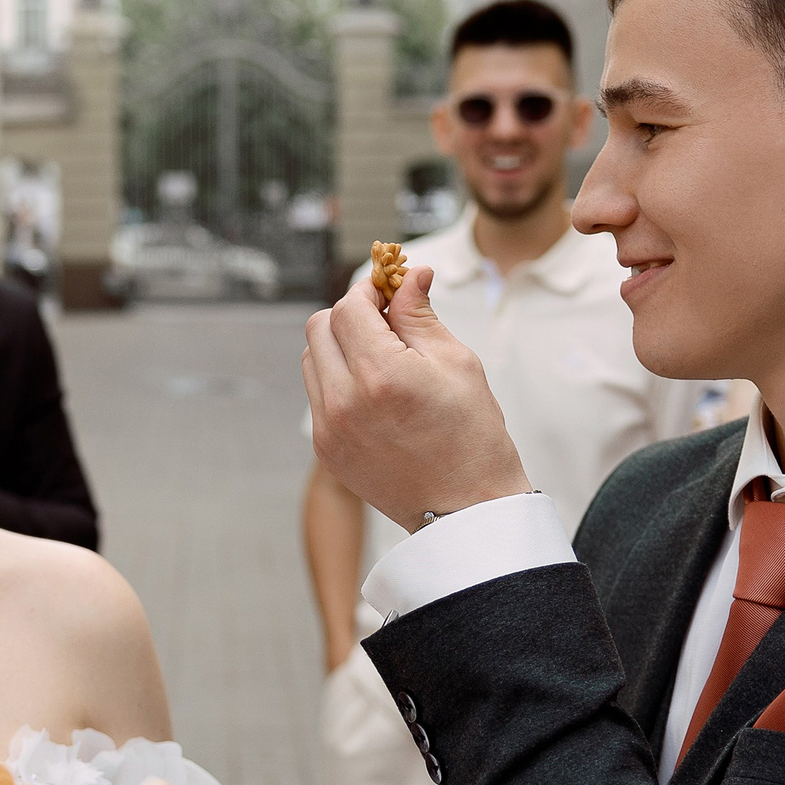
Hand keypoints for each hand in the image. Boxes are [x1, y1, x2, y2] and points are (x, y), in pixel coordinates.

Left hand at [303, 267, 532, 531]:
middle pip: (319, 328)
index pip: (349, 307)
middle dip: (350, 315)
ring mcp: (328, 428)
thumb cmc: (472, 436)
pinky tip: (374, 391)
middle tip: (386, 320)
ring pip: (312, 360)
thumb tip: (408, 275)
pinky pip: (317, 395)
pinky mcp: (325, 449)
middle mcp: (343, 401)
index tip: (388, 289)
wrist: (465, 510)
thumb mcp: (456, 363)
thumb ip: (419, 314)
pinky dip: (337, 380)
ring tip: (381, 357)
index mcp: (380, 375)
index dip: (368, 290)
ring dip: (339, 346)